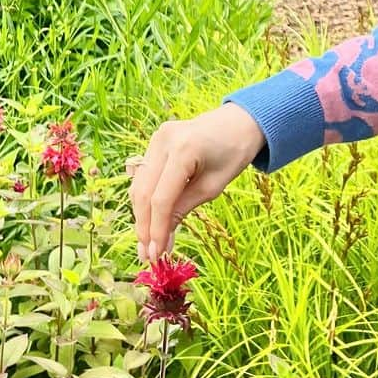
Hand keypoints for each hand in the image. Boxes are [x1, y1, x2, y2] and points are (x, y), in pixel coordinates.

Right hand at [126, 105, 265, 262]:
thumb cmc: (234, 153)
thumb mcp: (213, 187)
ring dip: (141, 215)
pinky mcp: (155, 140)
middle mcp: (164, 141)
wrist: (239, 122)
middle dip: (143, 226)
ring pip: (138, 184)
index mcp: (184, 150)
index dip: (155, 229)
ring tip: (147, 243)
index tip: (156, 255)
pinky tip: (149, 220)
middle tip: (147, 255)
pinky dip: (145, 198)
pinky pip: (144, 175)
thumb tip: (162, 241)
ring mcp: (156, 138)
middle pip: (143, 192)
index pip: (161, 198)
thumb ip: (183, 210)